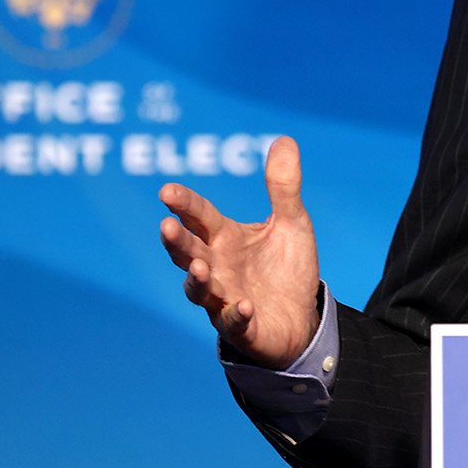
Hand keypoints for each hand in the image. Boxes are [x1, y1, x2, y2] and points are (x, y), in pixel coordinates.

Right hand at [159, 135, 320, 369]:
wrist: (301, 317)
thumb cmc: (286, 267)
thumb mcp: (292, 223)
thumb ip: (284, 187)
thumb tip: (285, 139)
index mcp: (225, 238)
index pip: (199, 217)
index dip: (184, 204)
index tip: (167, 191)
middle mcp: (217, 267)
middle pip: (188, 253)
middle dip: (177, 242)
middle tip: (166, 226)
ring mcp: (224, 299)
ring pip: (199, 291)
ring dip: (197, 279)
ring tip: (202, 267)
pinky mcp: (242, 328)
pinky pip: (234, 323)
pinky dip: (236, 315)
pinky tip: (244, 305)